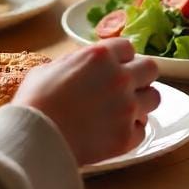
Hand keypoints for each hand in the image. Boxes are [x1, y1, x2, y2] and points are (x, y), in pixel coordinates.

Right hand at [13, 40, 159, 166]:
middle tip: (126, 87)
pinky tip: (115, 132)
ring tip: (123, 111)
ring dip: (141, 103)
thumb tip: (80, 66)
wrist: (33, 141)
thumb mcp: (47, 69)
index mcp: (100, 56)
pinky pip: (142, 130)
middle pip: (151, 69)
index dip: (121, 58)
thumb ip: (73, 63)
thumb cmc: (34, 103)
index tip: (114, 67)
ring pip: (155, 98)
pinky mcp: (127, 136)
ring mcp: (127, 107)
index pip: (128, 48)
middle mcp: (120, 78)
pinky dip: (131, 131)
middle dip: (140, 76)